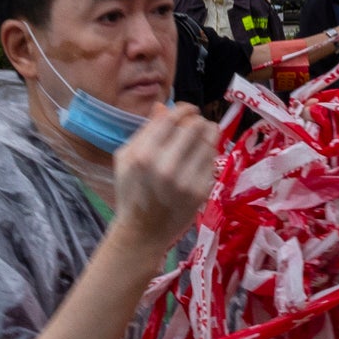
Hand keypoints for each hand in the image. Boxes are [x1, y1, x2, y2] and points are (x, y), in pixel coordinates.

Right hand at [110, 103, 220, 253]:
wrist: (142, 232)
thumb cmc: (131, 191)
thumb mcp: (126, 158)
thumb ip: (145, 131)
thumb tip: (163, 107)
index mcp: (144, 154)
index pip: (173, 118)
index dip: (185, 110)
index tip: (189, 110)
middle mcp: (166, 166)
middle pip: (196, 126)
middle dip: (198, 122)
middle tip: (196, 125)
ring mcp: (186, 180)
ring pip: (209, 142)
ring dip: (207, 137)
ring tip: (199, 141)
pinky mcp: (201, 191)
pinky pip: (212, 161)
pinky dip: (208, 156)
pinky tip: (199, 160)